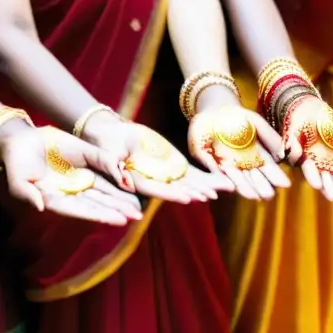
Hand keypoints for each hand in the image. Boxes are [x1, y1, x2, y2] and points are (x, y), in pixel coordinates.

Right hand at [0, 125, 142, 225]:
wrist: (21, 140)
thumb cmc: (16, 164)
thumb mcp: (17, 180)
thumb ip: (26, 193)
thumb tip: (39, 206)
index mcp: (58, 199)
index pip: (81, 209)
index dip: (99, 215)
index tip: (118, 220)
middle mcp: (74, 190)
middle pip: (99, 202)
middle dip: (118, 209)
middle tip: (137, 216)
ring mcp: (83, 175)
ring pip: (107, 188)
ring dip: (123, 197)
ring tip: (139, 206)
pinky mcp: (88, 158)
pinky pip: (105, 165)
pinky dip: (117, 172)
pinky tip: (130, 180)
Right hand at [82, 112, 232, 202]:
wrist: (113, 135)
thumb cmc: (106, 144)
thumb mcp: (107, 154)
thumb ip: (113, 168)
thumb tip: (122, 180)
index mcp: (139, 182)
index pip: (158, 190)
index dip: (173, 194)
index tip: (188, 198)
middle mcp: (157, 182)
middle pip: (179, 189)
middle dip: (196, 191)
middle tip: (213, 195)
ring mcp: (168, 176)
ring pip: (191, 183)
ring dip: (208, 186)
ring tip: (227, 187)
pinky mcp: (175, 168)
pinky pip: (195, 174)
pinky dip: (209, 176)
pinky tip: (225, 179)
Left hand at [188, 105, 290, 199]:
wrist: (214, 112)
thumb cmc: (238, 117)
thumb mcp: (256, 123)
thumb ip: (270, 137)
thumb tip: (283, 155)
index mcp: (257, 156)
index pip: (268, 168)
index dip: (276, 176)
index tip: (285, 184)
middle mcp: (244, 165)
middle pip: (254, 178)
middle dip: (261, 186)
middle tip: (269, 195)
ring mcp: (228, 167)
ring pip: (238, 179)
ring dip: (245, 188)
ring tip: (253, 196)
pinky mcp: (212, 166)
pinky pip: (217, 175)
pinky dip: (223, 181)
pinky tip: (231, 187)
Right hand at [282, 96, 332, 200]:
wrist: (312, 109)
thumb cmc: (300, 118)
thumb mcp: (293, 127)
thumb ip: (291, 141)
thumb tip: (285, 154)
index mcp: (304, 157)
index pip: (308, 169)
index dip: (312, 177)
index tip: (317, 185)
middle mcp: (317, 161)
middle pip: (324, 177)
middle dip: (330, 187)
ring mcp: (329, 158)